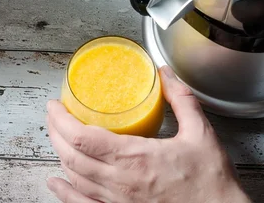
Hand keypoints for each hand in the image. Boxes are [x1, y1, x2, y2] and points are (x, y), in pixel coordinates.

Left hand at [45, 66, 251, 202]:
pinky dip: (64, 193)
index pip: (82, 137)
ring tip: (56, 137)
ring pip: (75, 178)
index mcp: (135, 158)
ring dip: (59, 155)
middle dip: (55, 132)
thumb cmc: (210, 181)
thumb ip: (181, 99)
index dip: (61, 120)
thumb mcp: (200, 133)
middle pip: (71, 156)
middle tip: (53, 115)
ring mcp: (117, 202)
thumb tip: (165, 73)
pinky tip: (56, 182)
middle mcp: (120, 182)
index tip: (54, 105)